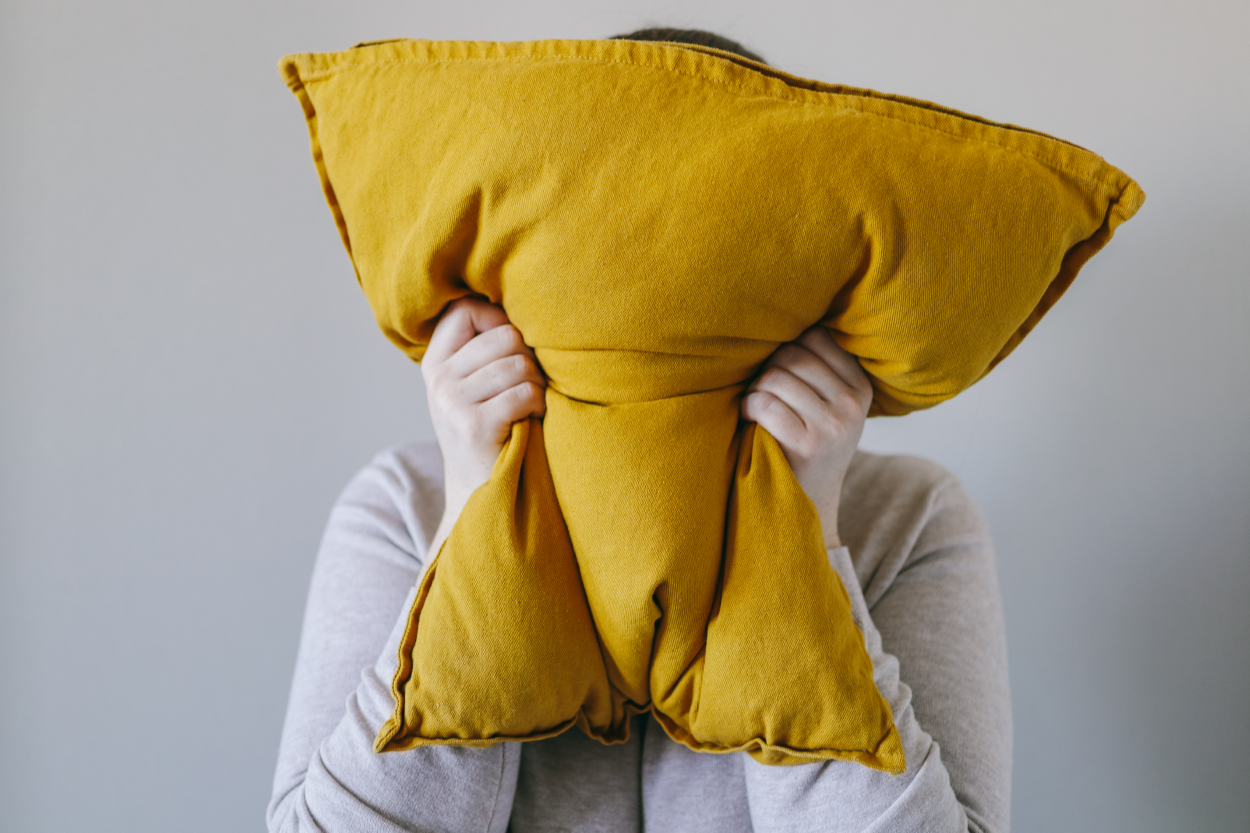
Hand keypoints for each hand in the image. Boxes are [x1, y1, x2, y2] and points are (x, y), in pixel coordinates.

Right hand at [422, 298, 546, 553]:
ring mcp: (452, 403)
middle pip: (504, 335)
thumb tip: (524, 303)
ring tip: (531, 404)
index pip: (465, 310)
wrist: (481, 493)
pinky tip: (532, 418)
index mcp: (436, 364)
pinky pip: (524, 393)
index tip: (513, 346)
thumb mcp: (475, 388)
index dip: (499, 318)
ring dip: (537, 385)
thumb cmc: (491, 432)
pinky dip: (539, 405)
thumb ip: (484, 350)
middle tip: (530, 384)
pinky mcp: (475, 426)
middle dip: (529, 357)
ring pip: (519, 364)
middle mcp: (438, 380)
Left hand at [740, 326, 872, 549]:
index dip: (786, 347)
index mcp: (861, 384)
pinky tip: (749, 418)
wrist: (809, 502)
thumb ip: (818, 368)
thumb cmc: (808, 442)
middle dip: (766, 369)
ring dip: (754, 389)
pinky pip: (765, 404)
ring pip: (776, 377)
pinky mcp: (809, 444)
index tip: (777, 368)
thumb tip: (780, 313)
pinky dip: (748, 407)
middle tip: (759, 389)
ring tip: (753, 404)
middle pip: (793, 355)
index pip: (817, 337)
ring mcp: (834, 424)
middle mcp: (853, 402)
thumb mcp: (829, 405)